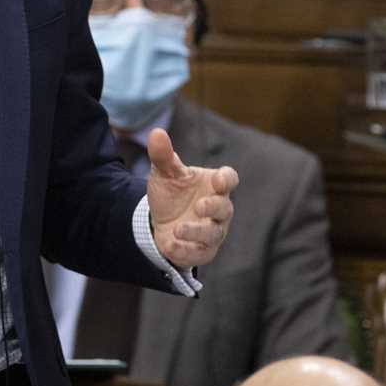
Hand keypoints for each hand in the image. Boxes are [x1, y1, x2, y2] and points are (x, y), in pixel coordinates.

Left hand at [145, 127, 236, 267]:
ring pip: (213, 233)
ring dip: (197, 231)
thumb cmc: (171, 192)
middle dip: (214, 207)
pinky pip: (200, 253)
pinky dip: (186, 250)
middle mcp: (218, 209)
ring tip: (178, 228)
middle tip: (200, 205)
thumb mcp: (164, 173)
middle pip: (225, 208)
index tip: (219, 179)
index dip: (227, 179)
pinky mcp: (202, 251)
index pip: (229, 179)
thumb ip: (163, 155)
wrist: (158, 221)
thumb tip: (156, 132)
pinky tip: (172, 245)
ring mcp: (212, 231)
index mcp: (214, 185)